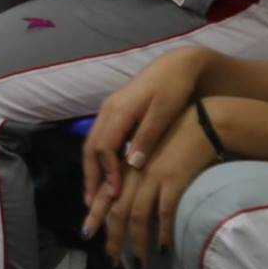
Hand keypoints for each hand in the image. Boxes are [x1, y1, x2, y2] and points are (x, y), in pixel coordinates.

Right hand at [82, 48, 207, 214]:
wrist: (177, 65)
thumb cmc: (174, 89)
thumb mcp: (163, 114)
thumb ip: (147, 138)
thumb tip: (132, 165)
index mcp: (118, 111)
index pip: (103, 147)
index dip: (107, 172)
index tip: (114, 195)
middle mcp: (107, 111)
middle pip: (90, 148)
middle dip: (90, 176)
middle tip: (91, 204)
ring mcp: (109, 111)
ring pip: (92, 144)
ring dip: (92, 170)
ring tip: (94, 195)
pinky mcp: (115, 112)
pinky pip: (99, 139)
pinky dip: (98, 159)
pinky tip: (105, 173)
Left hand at [89, 105, 221, 263]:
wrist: (199, 122)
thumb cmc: (173, 135)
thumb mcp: (146, 151)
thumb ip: (134, 171)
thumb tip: (125, 194)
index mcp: (124, 165)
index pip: (104, 194)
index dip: (96, 214)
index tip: (88, 233)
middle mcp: (133, 172)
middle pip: (116, 210)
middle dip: (112, 236)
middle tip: (110, 258)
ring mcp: (152, 177)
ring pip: (137, 216)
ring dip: (137, 242)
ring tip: (138, 263)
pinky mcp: (173, 180)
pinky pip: (164, 212)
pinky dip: (163, 232)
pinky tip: (164, 248)